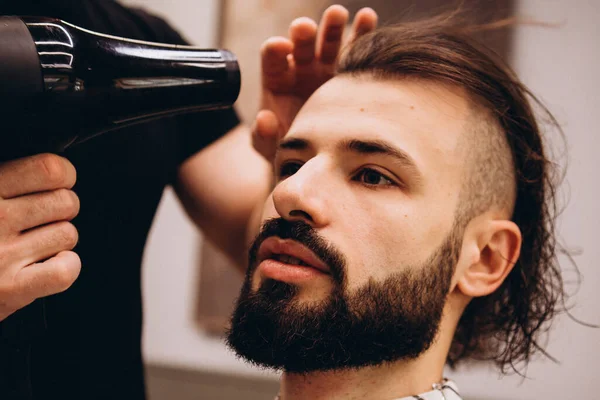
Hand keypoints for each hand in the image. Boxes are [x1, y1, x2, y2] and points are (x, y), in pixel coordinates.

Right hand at [0, 154, 80, 320]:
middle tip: (42, 217)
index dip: (63, 175)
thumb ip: (5, 178)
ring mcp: (0, 255)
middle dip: (62, 209)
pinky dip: (65, 267)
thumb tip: (52, 169)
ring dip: (59, 239)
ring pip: (68, 234)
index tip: (57, 181)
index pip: (50, 170)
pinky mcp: (9, 290)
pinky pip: (64, 270)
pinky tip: (46, 264)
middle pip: (66, 203)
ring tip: (33, 242)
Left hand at [253, 5, 377, 160]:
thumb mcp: (268, 147)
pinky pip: (356, 52)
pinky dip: (362, 34)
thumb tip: (264, 120)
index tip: (281, 47)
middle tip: (305, 28)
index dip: (275, 50)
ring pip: (329, 43)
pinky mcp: (349, 76)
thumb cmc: (285, 148)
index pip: (272, 58)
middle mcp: (301, 69)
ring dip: (332, 28)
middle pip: (301, 45)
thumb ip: (263, 135)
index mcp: (277, 80)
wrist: (315, 157)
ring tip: (337, 14)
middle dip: (303, 34)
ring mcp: (326, 70)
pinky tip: (367, 18)